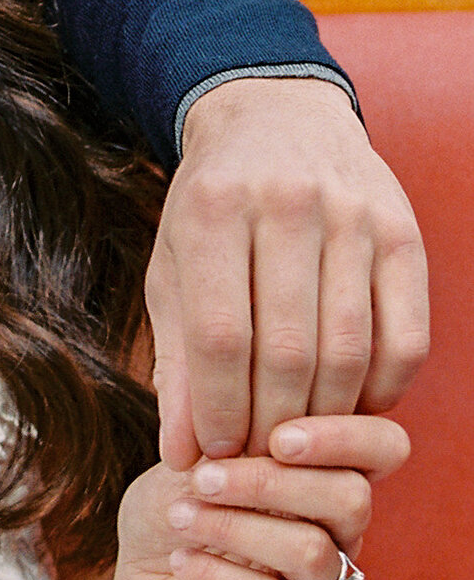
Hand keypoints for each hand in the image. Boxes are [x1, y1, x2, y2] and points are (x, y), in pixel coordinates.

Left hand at [109, 415, 408, 579]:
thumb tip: (251, 425)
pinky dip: (220, 576)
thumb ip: (224, 440)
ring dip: (235, 527)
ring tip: (179, 518)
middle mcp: (339, 533)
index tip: (275, 437)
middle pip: (351, 498)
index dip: (343, 436)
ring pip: (312, 551)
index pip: (383, 447)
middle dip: (269, 481)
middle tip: (202, 480)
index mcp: (325, 476)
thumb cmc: (170, 516)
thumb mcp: (183, 464)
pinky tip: (181, 561)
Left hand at [145, 77, 428, 464]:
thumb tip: (181, 456)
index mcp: (215, 210)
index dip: (216, 410)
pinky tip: (349, 409)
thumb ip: (174, 364)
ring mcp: (356, 216)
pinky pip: (406, 337)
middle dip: (268, 426)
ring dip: (322, 419)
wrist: (278, 120)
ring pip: (347, 350)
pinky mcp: (404, 233)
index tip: (212, 453)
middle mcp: (290, 204)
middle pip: (286, 351)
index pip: (219, 336)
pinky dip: (381, 390)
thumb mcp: (174, 271)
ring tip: (294, 444)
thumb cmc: (211, 211)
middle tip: (253, 459)